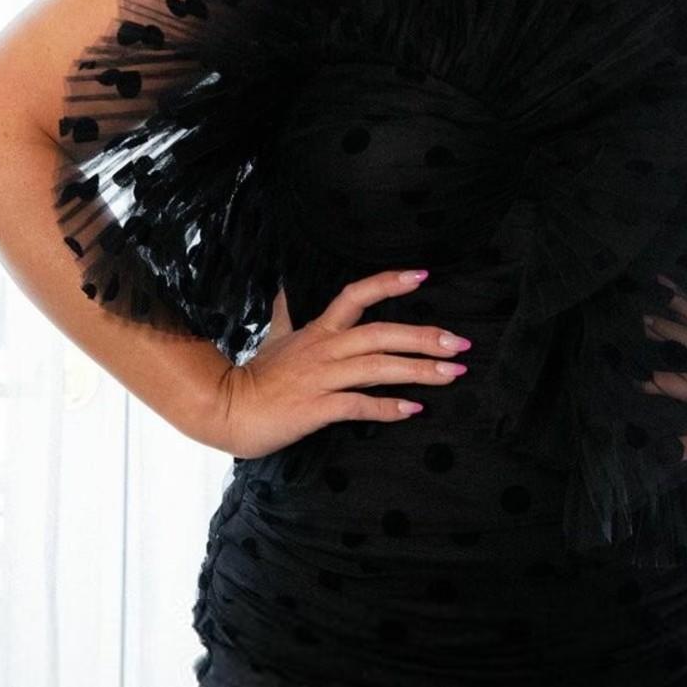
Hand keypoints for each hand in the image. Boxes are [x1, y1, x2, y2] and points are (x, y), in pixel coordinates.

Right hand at [210, 270, 472, 458]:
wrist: (225, 408)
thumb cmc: (255, 376)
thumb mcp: (274, 336)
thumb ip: (286, 311)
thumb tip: (284, 285)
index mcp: (319, 331)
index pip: (357, 295)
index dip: (389, 283)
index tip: (423, 276)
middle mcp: (325, 349)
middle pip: (381, 334)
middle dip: (423, 337)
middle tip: (461, 343)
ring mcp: (322, 378)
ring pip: (377, 367)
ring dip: (418, 370)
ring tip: (452, 374)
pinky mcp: (317, 408)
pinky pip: (358, 405)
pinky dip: (387, 407)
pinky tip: (413, 410)